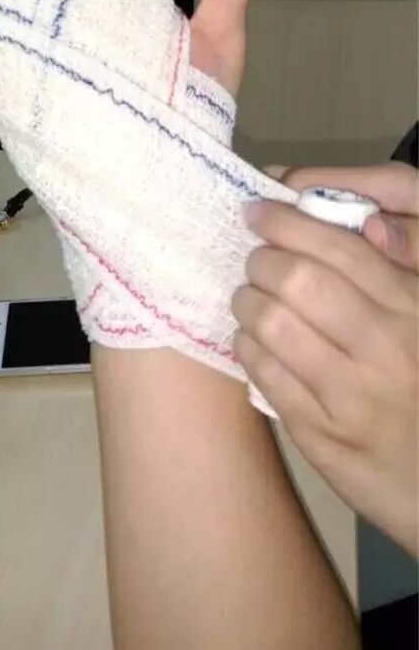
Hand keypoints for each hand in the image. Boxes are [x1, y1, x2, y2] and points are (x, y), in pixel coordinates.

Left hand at [232, 162, 417, 555]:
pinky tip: (252, 342)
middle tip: (255, 260)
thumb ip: (398, 270)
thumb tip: (363, 222)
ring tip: (248, 298)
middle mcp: (386, 350)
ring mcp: (352, 398)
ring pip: (273, 326)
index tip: (258, 211)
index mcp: (414, 309)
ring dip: (247, 302)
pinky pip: (267, 377)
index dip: (289, 222)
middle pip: (299, 281)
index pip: (341, 248)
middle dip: (262, 261)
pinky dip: (248, 349)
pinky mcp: (323, 437)